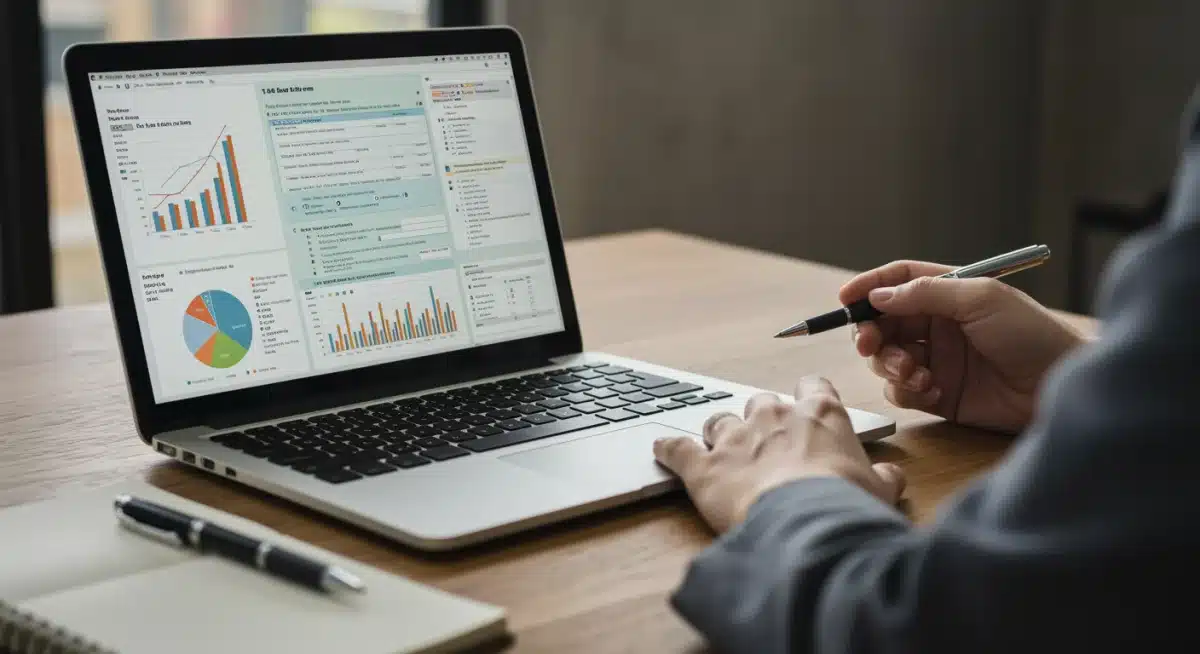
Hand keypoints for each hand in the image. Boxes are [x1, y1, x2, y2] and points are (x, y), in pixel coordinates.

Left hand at [652, 376, 904, 533]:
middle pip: (762, 402)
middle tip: (768, 446)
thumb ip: (882, 479)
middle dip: (762, 420)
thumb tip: (889, 477)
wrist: (806, 525)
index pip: (814, 386)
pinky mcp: (703, 466)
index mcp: (820, 415)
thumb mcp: (878, 493)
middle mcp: (774, 417)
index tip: (809, 408)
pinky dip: (668, 448)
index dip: (810, 398)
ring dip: (720, 434)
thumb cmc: (846, 506)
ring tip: (723, 453)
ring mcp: (735, 438)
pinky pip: (676, 447)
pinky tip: (661, 449)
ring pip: (720, 420)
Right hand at [840, 260, 1085, 432]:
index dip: (869, 287)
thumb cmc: (1032, 335)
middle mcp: (938, 326)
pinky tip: (934, 391)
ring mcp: (937, 361)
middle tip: (870, 345)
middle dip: (871, 334)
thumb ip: (927, 294)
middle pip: (883, 323)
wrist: (1061, 387)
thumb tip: (879, 296)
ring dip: (891, 364)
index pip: (898, 282)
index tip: (845, 298)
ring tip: (916, 373)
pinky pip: (902, 391)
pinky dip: (908, 391)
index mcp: (949, 294)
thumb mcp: (981, 299)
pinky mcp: (939, 395)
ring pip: (887, 359)